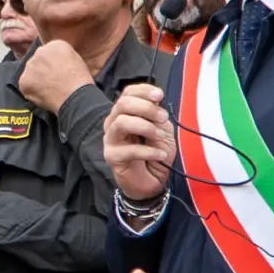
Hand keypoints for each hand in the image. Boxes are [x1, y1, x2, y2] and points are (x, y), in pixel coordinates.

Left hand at [16, 39, 94, 115]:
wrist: (75, 94)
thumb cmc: (80, 80)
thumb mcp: (76, 60)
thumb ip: (63, 57)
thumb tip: (56, 63)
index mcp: (55, 44)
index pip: (48, 53)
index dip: (52, 64)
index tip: (57, 72)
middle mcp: (39, 51)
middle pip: (37, 61)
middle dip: (42, 70)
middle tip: (51, 82)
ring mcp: (29, 66)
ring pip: (30, 73)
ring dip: (35, 80)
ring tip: (48, 90)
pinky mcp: (23, 80)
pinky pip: (25, 86)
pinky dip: (32, 91)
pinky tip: (43, 96)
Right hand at [102, 83, 173, 201]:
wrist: (152, 181)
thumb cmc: (156, 154)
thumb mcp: (162, 131)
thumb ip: (157, 117)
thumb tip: (155, 104)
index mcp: (125, 114)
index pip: (128, 93)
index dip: (143, 90)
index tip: (160, 96)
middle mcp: (114, 123)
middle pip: (123, 104)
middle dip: (146, 108)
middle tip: (162, 118)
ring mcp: (110, 140)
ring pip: (122, 122)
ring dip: (146, 127)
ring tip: (160, 136)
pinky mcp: (112, 157)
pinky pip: (130, 149)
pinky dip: (149, 151)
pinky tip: (160, 155)